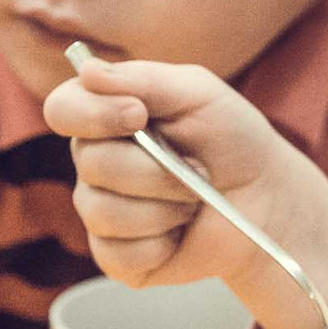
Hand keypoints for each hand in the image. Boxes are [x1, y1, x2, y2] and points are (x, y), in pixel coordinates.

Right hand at [44, 57, 327, 328]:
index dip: (95, 115)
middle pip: (92, 164)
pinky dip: (162, 244)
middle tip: (197, 167)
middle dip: (157, 168)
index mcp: (104, 115)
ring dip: (166, 206)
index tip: (140, 116)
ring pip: (106, 212)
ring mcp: (101, 212)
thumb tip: (88, 71)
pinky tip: (181, 233)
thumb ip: (144, 80)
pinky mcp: (116, 257)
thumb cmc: (231, 139)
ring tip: (194, 200)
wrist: (265, 199)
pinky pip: (120, 254)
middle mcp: (93, 163)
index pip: (62, 109)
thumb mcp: (198, 94)